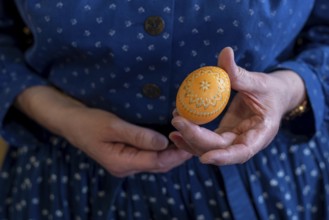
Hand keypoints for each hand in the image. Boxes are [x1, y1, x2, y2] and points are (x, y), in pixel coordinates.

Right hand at [15, 86, 191, 176]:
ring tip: (189, 141)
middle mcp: (126, 167)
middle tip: (196, 142)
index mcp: (121, 162)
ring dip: (172, 153)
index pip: (156, 162)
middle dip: (178, 155)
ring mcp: (126, 163)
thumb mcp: (112, 125)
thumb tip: (164, 143)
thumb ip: (138, 135)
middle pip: (159, 165)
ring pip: (156, 162)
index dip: (176, 153)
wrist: (71, 122)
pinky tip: (172, 141)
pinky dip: (163, 150)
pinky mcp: (127, 156)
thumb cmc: (88, 122)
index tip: (193, 142)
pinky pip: (149, 156)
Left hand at [169, 47, 305, 164]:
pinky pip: (206, 140)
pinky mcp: (224, 135)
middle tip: (177, 120)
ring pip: (210, 148)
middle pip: (219, 148)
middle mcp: (246, 142)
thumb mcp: (259, 81)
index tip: (204, 158)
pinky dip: (191, 137)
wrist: (274, 96)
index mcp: (261, 134)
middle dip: (195, 139)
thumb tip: (225, 52)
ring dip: (189, 140)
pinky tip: (176, 132)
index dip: (224, 157)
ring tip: (174, 124)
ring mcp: (234, 140)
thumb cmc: (270, 89)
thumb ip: (241, 73)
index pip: (243, 152)